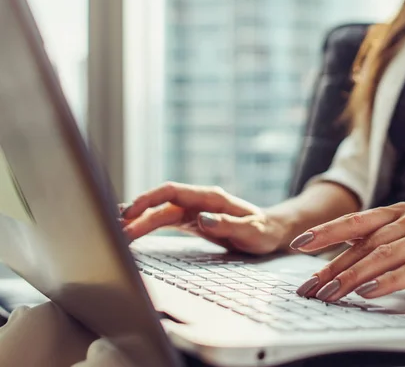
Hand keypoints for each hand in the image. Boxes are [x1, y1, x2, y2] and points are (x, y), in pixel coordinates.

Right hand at [120, 182, 287, 253]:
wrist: (269, 231)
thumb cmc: (263, 231)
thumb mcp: (251, 231)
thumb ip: (228, 224)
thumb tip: (202, 220)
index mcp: (211, 198)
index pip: (173, 191)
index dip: (149, 199)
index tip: (131, 212)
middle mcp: (198, 201)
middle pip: (161, 204)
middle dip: (137, 215)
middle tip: (115, 232)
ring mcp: (193, 211)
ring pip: (159, 213)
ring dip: (139, 222)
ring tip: (116, 233)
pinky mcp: (191, 222)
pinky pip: (165, 221)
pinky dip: (147, 225)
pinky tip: (131, 229)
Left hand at [291, 202, 404, 306]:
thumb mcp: (402, 254)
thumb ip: (373, 253)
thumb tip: (329, 269)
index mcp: (398, 213)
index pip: (355, 222)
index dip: (325, 232)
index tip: (298, 244)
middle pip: (365, 242)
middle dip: (334, 266)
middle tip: (311, 286)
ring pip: (384, 255)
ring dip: (353, 276)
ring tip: (331, 293)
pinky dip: (387, 281)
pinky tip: (368, 292)